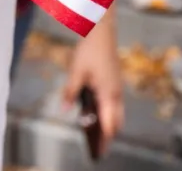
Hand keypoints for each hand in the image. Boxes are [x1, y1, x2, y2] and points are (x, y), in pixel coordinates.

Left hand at [62, 9, 123, 156]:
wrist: (101, 31)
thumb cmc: (89, 51)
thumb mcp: (75, 71)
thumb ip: (70, 92)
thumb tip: (63, 109)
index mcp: (109, 93)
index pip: (111, 123)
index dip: (105, 138)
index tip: (99, 150)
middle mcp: (116, 93)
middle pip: (117, 121)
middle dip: (108, 133)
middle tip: (96, 144)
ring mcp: (117, 88)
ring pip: (116, 112)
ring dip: (108, 122)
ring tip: (94, 132)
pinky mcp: (115, 82)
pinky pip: (114, 103)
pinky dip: (108, 111)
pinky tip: (94, 112)